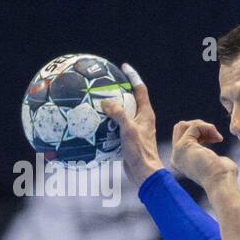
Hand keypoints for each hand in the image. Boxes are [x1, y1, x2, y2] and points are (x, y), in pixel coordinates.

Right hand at [100, 63, 162, 187]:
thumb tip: (105, 102)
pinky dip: (105, 121)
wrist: (143, 173)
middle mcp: (141, 119)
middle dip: (118, 90)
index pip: (140, 89)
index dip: (132, 77)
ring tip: (95, 100)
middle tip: (104, 83)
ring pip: (120, 113)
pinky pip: (114, 126)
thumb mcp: (128, 129)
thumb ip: (118, 113)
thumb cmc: (139, 151)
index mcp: (146, 114)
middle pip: (129, 99)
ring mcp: (134, 129)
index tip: (123, 67)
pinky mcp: (127, 139)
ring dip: (109, 107)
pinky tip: (93, 121)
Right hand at [170, 120, 237, 189]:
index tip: (215, 139)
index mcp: (181, 161)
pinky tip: (218, 138)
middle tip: (214, 135)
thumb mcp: (212, 160)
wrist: (222, 183)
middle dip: (198, 126)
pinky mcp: (184, 146)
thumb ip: (206, 151)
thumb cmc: (222, 175)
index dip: (200, 133)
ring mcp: (178, 152)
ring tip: (216, 136)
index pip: (183, 137)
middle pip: (180, 129)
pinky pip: (194, 127)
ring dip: (202, 126)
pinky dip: (207, 128)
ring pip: (183, 125)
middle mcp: (176, 157)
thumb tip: (214, 138)